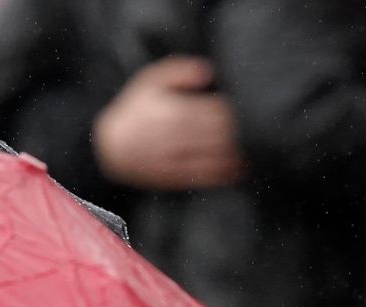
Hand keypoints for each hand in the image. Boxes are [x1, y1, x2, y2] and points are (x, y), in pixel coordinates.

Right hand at [93, 56, 243, 191]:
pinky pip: (201, 177)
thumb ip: (178, 70)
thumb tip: (207, 71)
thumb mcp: (149, 80)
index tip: (251, 106)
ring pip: (213, 157)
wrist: (105, 146)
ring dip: (235, 154)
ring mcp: (172, 160)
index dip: (237, 110)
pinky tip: (237, 169)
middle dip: (240, 132)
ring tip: (255, 148)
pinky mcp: (170, 177)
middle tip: (261, 127)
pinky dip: (222, 174)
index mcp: (173, 111)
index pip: (216, 110)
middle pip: (219, 134)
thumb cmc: (132, 109)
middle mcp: (174, 138)